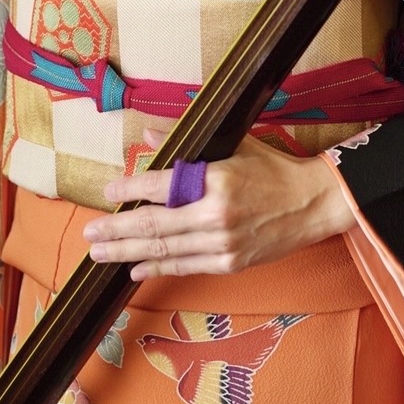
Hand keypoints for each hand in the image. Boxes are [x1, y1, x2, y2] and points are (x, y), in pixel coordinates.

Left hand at [82, 131, 354, 280]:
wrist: (313, 203)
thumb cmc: (273, 168)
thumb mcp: (234, 144)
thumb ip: (189, 142)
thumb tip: (148, 135)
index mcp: (217, 179)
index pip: (162, 186)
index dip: (131, 189)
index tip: (108, 191)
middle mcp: (216, 215)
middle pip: (156, 225)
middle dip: (118, 230)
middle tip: (90, 233)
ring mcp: (223, 243)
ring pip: (165, 251)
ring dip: (128, 252)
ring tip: (101, 253)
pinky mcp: (230, 263)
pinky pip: (185, 267)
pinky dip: (158, 268)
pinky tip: (135, 268)